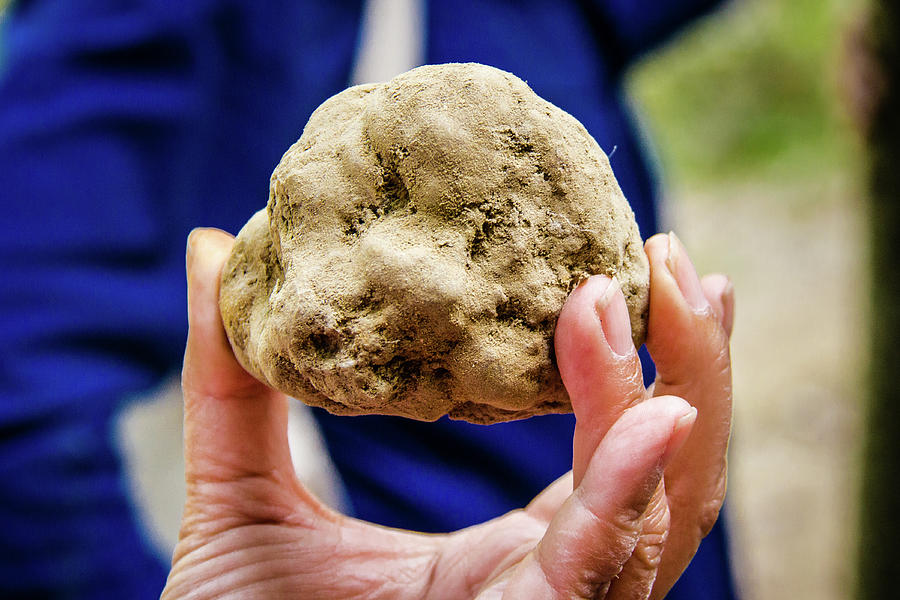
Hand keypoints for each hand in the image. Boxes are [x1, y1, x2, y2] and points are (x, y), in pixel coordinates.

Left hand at [162, 229, 731, 598]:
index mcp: (507, 556)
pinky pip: (596, 572)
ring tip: (668, 292)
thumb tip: (213, 247)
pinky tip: (654, 412)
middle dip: (691, 363)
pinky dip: (627, 490)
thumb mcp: (239, 491)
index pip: (603, 455)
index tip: (623, 263)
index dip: (631, 362)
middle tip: (672, 258)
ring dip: (684, 398)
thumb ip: (233, 379)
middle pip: (665, 477)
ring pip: (662, 519)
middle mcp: (546, 585)